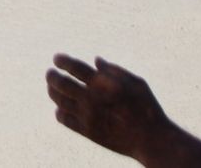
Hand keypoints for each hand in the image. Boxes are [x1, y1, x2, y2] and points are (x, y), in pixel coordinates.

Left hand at [46, 54, 171, 161]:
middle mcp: (91, 98)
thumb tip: (96, 60)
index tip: (56, 59)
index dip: (62, 61)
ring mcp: (87, 116)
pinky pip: (65, 120)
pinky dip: (59, 112)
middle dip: (51, 76)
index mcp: (103, 84)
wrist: (151, 140)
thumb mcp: (136, 83)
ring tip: (52, 88)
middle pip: (61, 83)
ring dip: (52, 92)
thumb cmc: (147, 108)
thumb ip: (114, 70)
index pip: (74, 67)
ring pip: (59, 101)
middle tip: (49, 73)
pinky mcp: (87, 132)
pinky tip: (60, 108)